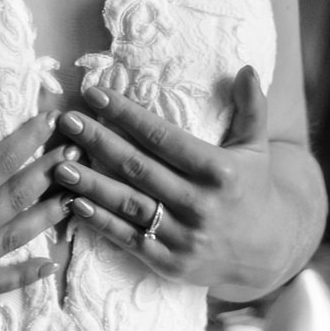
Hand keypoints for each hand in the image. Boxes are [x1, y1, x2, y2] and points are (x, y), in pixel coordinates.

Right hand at [0, 101, 64, 316]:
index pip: (0, 163)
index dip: (29, 140)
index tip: (51, 121)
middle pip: (16, 198)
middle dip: (48, 173)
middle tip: (75, 153)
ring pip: (14, 239)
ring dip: (46, 218)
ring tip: (74, 200)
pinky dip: (24, 275)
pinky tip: (48, 265)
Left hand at [54, 67, 277, 291]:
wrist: (269, 254)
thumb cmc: (254, 189)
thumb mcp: (257, 148)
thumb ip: (251, 107)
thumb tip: (246, 68)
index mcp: (218, 171)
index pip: (162, 137)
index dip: (126, 114)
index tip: (95, 94)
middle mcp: (200, 204)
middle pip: (138, 168)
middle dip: (98, 141)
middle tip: (68, 120)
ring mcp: (184, 237)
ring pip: (129, 205)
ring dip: (91, 184)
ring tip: (60, 163)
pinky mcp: (170, 263)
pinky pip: (128, 240)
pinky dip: (101, 222)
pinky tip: (76, 203)